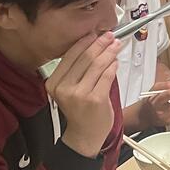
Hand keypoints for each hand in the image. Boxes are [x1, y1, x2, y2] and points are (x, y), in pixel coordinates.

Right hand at [46, 33, 121, 157]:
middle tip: (110, 36)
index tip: (94, 33)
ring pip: (97, 65)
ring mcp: (79, 94)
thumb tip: (94, 46)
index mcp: (53, 83)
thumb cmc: (79, 112)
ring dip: (109, 52)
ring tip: (116, 45)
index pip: (69, 56)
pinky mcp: (95, 99)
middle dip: (100, 44)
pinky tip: (116, 61)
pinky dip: (113, 66)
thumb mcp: (70, 90)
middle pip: (85, 58)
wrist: (84, 136)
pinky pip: (106, 76)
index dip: (84, 42)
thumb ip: (78, 71)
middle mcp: (64, 88)